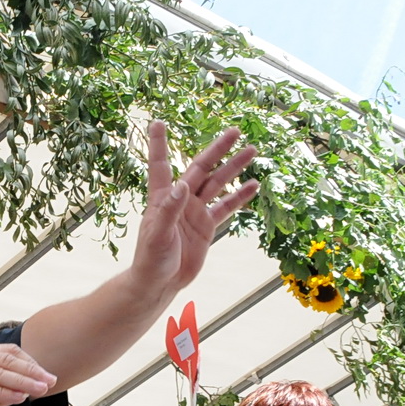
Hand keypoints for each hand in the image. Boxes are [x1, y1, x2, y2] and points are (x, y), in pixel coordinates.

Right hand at [0, 344, 56, 405]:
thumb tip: (18, 394)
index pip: (7, 353)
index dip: (30, 363)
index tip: (47, 376)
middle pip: (6, 359)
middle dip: (32, 371)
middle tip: (51, 381)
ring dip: (23, 381)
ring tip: (41, 389)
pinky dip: (3, 393)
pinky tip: (18, 398)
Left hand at [127, 122, 259, 302]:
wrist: (161, 283)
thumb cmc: (151, 259)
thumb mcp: (158, 235)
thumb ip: (169, 210)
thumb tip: (181, 186)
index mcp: (162, 198)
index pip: (161, 165)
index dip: (159, 145)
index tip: (157, 122)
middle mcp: (180, 200)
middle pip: (200, 168)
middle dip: (217, 150)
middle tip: (235, 131)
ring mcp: (195, 212)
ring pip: (217, 184)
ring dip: (234, 168)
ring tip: (252, 150)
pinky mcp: (207, 226)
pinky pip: (226, 207)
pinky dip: (239, 196)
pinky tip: (254, 184)